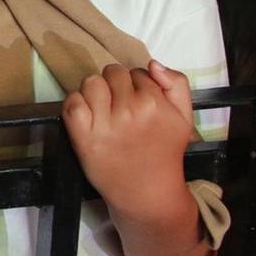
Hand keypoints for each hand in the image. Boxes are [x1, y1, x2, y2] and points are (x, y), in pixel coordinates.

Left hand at [63, 61, 193, 217]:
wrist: (146, 191)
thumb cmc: (164, 152)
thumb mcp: (184, 117)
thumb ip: (177, 84)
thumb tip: (152, 63)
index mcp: (154, 103)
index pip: (136, 72)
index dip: (135, 85)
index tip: (137, 102)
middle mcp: (129, 110)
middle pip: (112, 73)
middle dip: (116, 86)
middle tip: (119, 107)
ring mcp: (104, 122)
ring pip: (91, 82)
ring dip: (95, 92)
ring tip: (103, 110)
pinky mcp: (82, 134)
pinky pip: (72, 101)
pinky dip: (76, 104)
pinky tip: (87, 117)